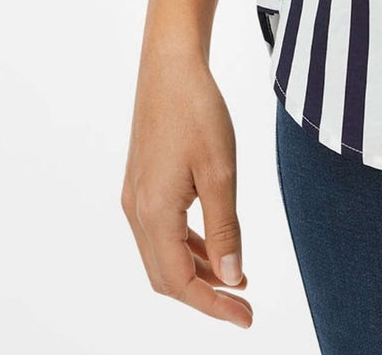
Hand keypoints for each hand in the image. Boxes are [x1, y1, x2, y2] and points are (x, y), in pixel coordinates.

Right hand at [121, 41, 252, 328]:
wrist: (170, 64)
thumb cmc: (197, 110)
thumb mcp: (221, 171)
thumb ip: (226, 227)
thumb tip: (232, 278)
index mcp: (154, 213)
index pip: (179, 283)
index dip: (212, 306)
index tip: (245, 318)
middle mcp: (137, 211)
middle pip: (166, 277)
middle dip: (204, 296)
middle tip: (243, 306)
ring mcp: (136, 198)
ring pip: (163, 256)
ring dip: (197, 272)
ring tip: (237, 280)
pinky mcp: (142, 184)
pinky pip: (162, 232)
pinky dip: (189, 247)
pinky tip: (217, 247)